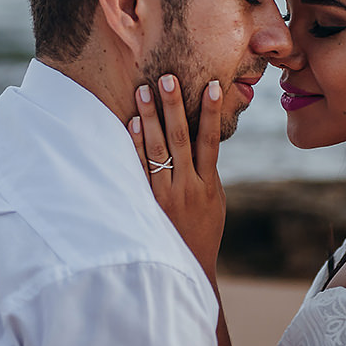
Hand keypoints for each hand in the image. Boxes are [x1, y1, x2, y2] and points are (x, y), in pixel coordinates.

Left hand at [128, 74, 225, 277]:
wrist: (188, 267)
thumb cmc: (203, 230)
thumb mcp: (214, 201)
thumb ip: (206, 172)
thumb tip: (202, 140)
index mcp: (208, 184)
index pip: (211, 141)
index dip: (212, 113)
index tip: (213, 85)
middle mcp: (187, 186)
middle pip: (181, 139)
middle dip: (174, 107)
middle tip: (167, 78)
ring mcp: (166, 194)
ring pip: (158, 150)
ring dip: (150, 118)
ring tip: (144, 91)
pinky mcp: (148, 203)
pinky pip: (140, 169)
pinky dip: (136, 146)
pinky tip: (130, 125)